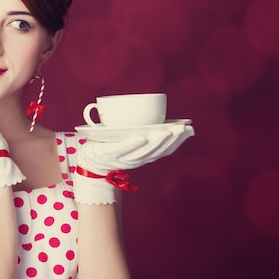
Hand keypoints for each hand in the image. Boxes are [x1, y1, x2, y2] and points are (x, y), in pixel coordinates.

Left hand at [78, 124, 194, 171]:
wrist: (89, 162)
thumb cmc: (111, 147)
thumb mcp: (130, 140)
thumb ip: (143, 131)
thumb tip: (160, 117)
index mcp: (143, 155)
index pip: (165, 150)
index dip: (179, 140)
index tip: (190, 129)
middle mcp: (136, 159)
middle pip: (158, 150)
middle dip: (172, 139)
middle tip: (183, 128)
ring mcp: (123, 158)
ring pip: (144, 151)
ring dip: (157, 141)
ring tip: (168, 131)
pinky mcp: (110, 154)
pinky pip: (122, 149)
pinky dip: (132, 144)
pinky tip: (142, 137)